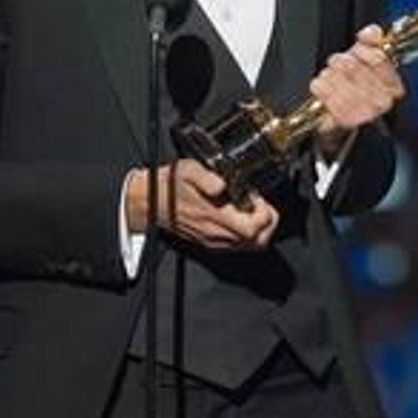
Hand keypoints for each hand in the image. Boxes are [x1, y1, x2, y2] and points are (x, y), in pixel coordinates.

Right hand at [124, 159, 278, 249]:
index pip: (254, 228)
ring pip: (251, 246)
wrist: (149, 202)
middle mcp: (217, 233)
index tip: (259, 198)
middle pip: (259, 240)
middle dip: (268, 223)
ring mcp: (214, 241)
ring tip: (251, 210)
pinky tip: (240, 217)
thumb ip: (206, 177)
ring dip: (259, 229)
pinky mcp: (210, 244)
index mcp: (215, 216)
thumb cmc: (170, 185)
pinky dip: (248, 235)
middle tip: (261, 205)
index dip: (265, 213)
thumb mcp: (187, 170)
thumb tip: (221, 185)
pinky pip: (239, 246)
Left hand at [310, 24, 404, 152]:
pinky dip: (320, 86)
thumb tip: (372, 32)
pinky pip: (324, 91)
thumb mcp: (367, 61)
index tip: (357, 50)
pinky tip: (324, 87)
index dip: (362, 50)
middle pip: (352, 65)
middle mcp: (382, 101)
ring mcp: (362, 112)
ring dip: (329, 74)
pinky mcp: (342, 119)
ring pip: (336, 76)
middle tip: (339, 65)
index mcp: (394, 86)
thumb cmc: (358, 89)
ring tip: (331, 78)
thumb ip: (372, 42)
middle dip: (341, 61)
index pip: (378, 57)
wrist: (344, 121)